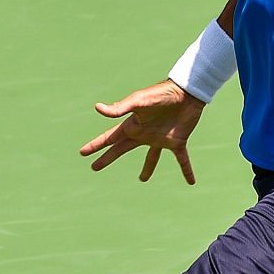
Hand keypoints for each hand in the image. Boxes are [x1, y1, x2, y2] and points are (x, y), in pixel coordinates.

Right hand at [80, 80, 206, 183]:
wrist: (186, 92)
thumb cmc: (161, 94)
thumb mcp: (138, 101)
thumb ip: (120, 107)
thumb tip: (97, 108)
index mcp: (132, 125)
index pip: (109, 138)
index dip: (96, 145)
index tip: (82, 152)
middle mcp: (144, 134)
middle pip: (121, 149)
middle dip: (107, 158)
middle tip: (94, 167)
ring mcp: (160, 139)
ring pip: (152, 157)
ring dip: (147, 168)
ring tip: (143, 179)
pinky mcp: (178, 141)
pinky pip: (182, 160)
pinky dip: (186, 170)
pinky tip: (191, 181)